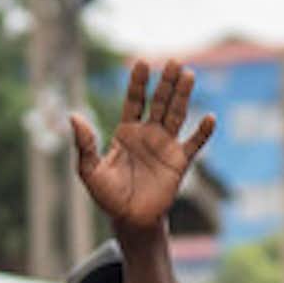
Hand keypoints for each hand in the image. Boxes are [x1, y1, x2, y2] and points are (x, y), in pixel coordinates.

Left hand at [71, 61, 214, 232]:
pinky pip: (194, 144)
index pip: (134, 101)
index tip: (142, 63)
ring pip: (177, 115)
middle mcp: (148, 134)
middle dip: (166, 82)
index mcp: (127, 132)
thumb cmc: (108, 196)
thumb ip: (85, 144)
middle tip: (174, 61)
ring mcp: (165, 146)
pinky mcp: (179, 163)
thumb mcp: (89, 170)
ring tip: (189, 74)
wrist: (131, 220)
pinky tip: (210, 118)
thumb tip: (73, 116)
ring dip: (183, 96)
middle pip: (160, 102)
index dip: (138, 83)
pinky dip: (203, 132)